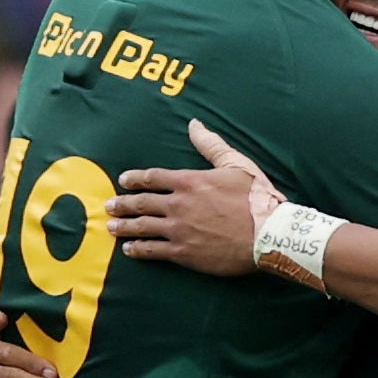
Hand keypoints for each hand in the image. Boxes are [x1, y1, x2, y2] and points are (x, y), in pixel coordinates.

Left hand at [109, 120, 275, 274]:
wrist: (268, 235)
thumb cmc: (257, 198)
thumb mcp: (236, 164)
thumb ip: (211, 145)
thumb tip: (194, 124)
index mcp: (190, 181)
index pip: (153, 177)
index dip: (135, 178)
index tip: (123, 180)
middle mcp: (179, 204)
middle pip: (141, 203)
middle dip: (122, 204)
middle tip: (109, 206)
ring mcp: (179, 230)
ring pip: (142, 227)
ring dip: (124, 227)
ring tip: (111, 227)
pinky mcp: (183, 253)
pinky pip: (153, 251)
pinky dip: (138, 250)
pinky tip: (129, 250)